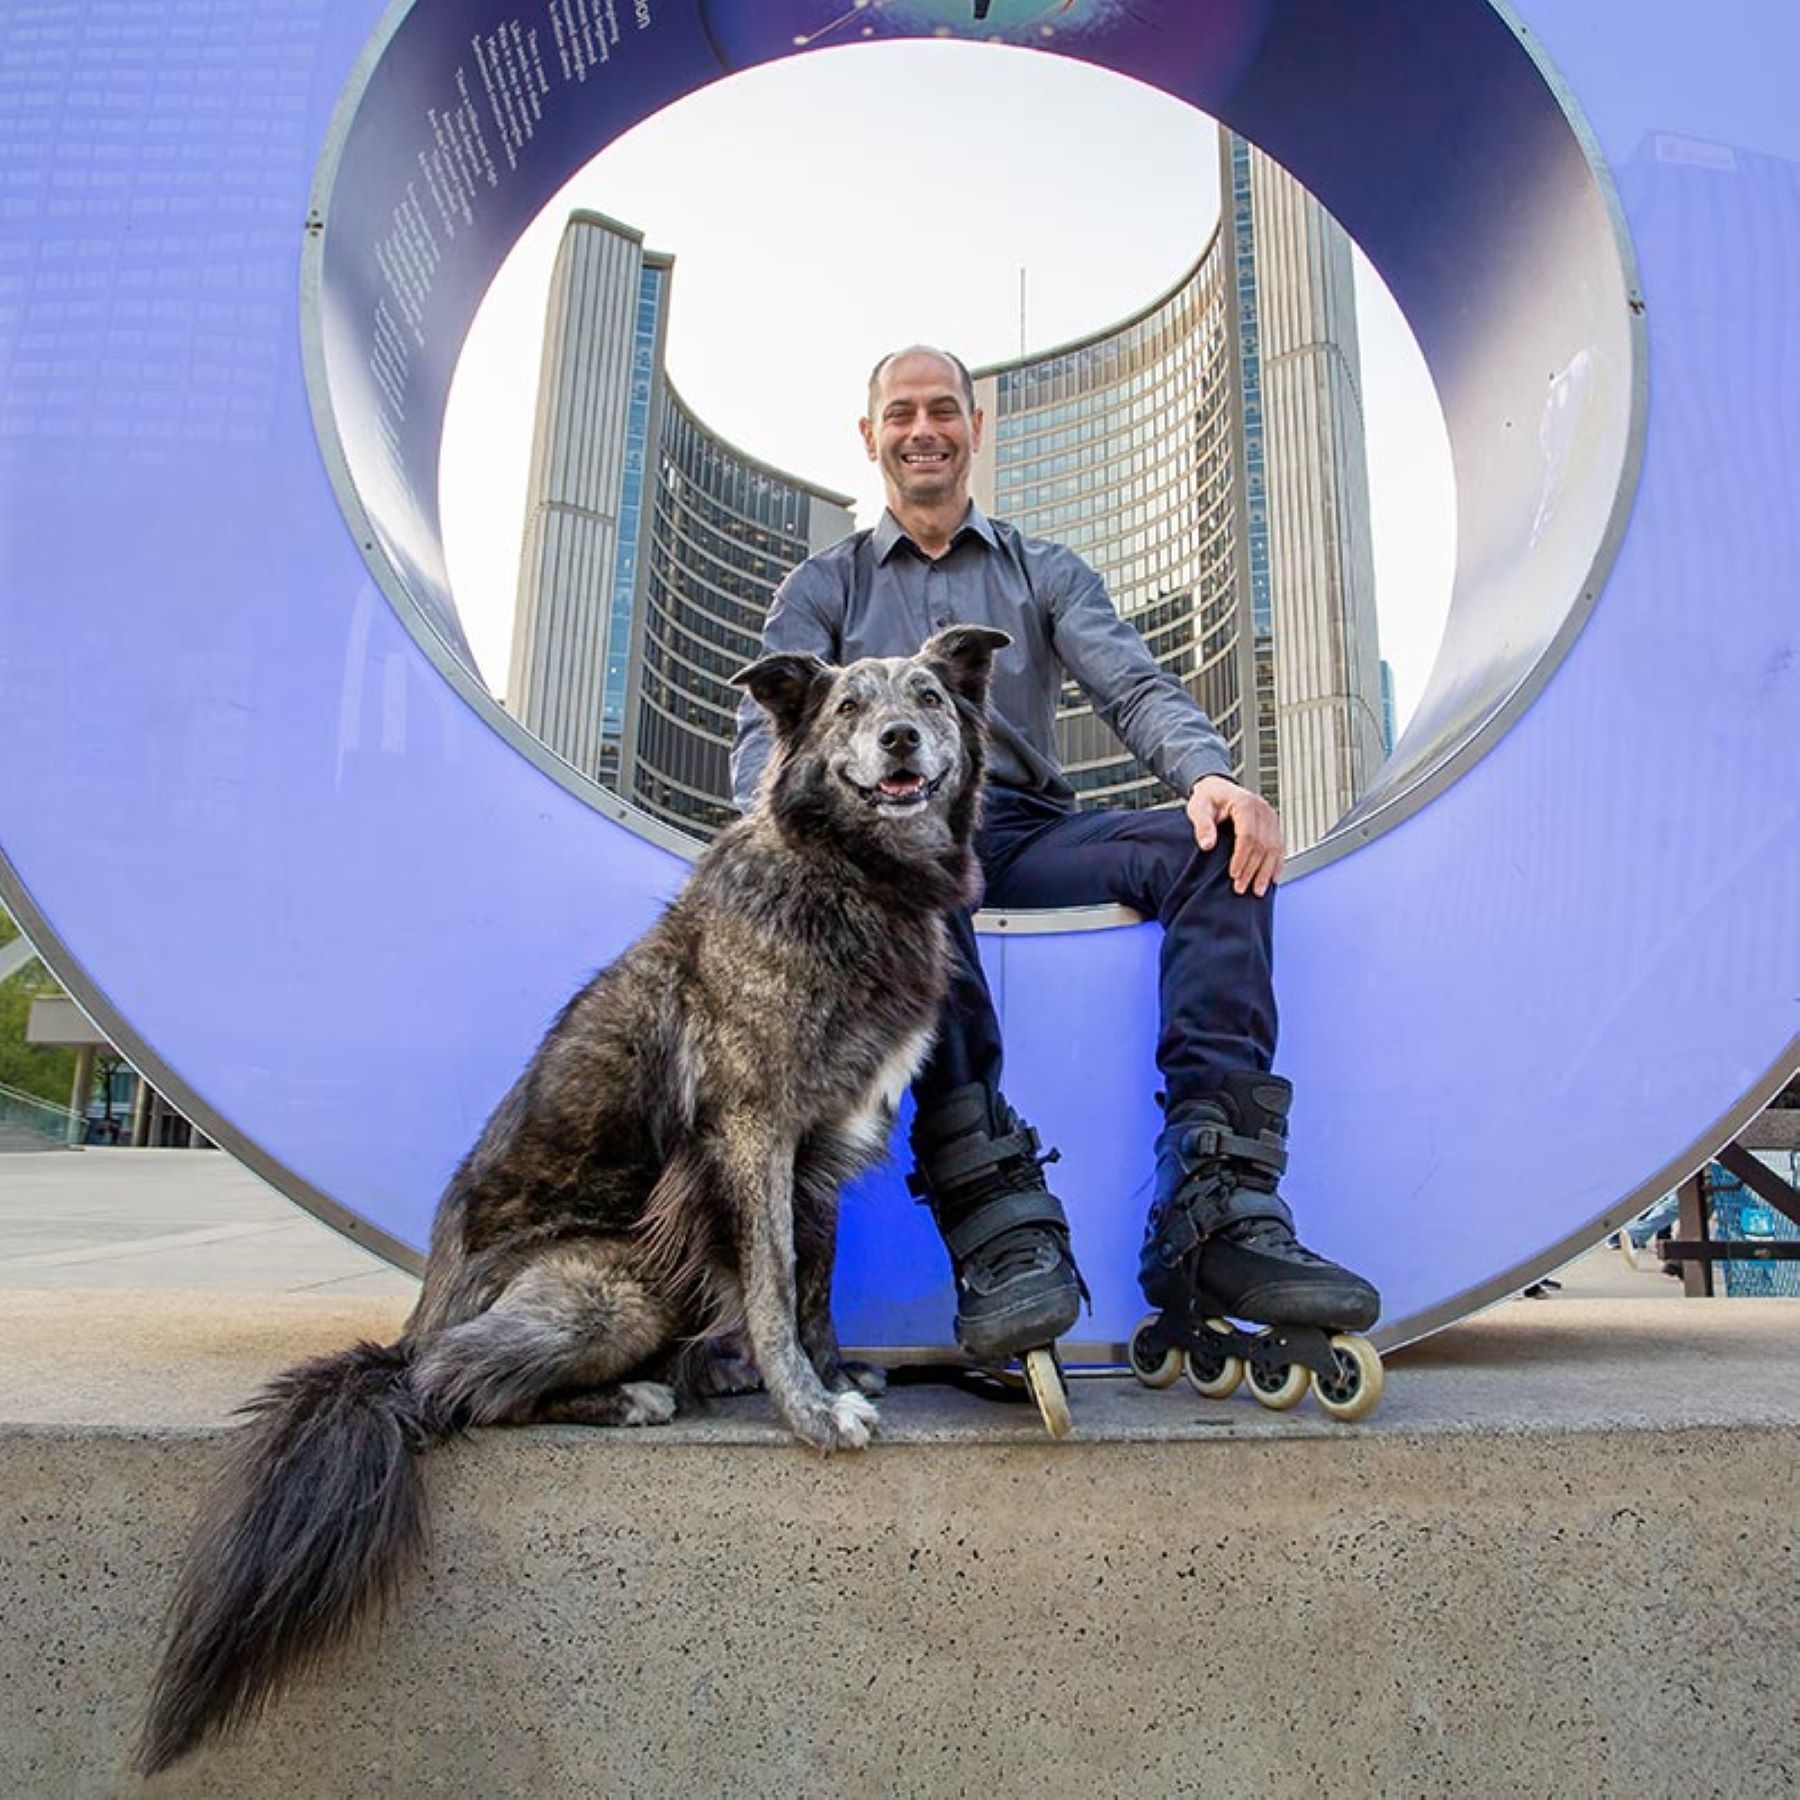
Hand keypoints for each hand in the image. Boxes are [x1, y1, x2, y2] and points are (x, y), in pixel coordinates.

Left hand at [1187, 775, 1284, 896]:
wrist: (1218, 788)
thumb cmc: (1209, 798)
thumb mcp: (1199, 807)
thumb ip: (1202, 825)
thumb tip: (1207, 844)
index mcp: (1245, 804)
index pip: (1248, 835)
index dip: (1242, 857)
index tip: (1234, 875)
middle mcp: (1262, 810)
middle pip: (1262, 845)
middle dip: (1252, 870)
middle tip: (1241, 888)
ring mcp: (1271, 817)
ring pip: (1274, 848)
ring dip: (1266, 871)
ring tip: (1258, 890)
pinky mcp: (1273, 825)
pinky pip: (1280, 846)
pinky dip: (1277, 864)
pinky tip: (1273, 878)